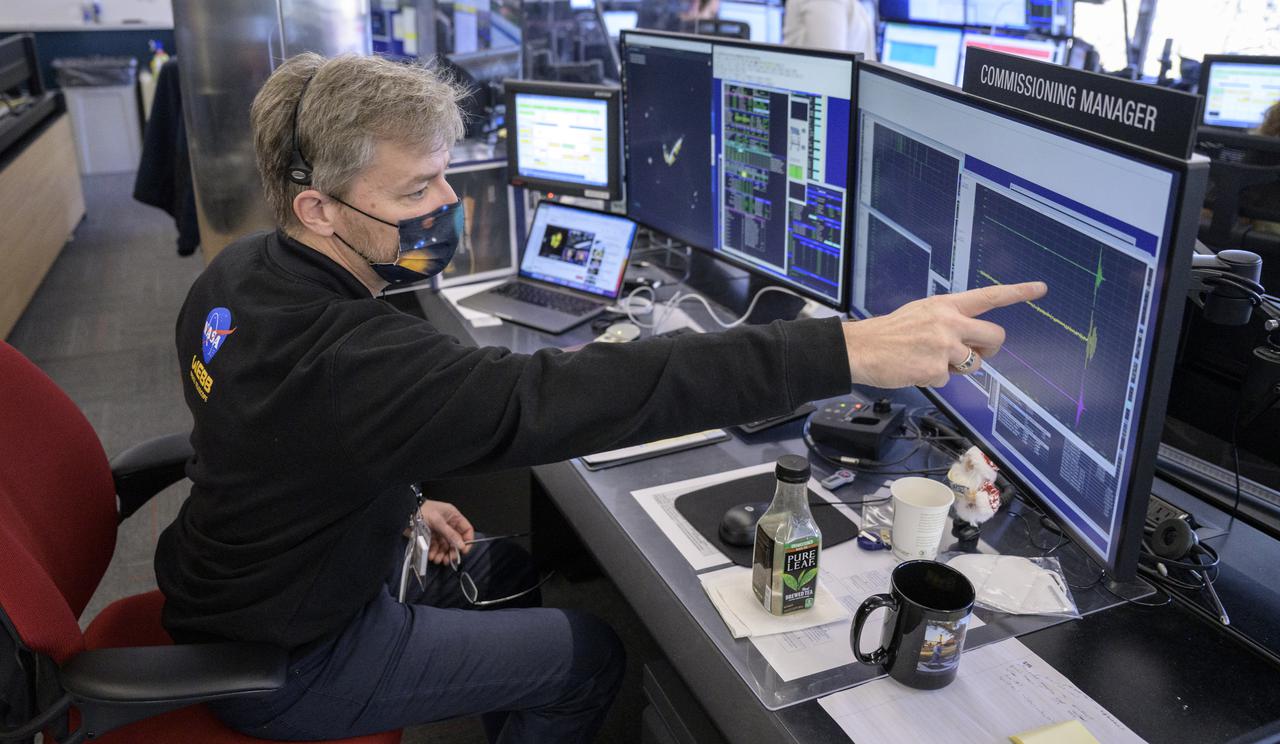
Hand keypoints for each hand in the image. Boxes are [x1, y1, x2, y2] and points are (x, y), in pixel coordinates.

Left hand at [419, 500, 474, 564]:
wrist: (405, 512)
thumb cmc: (422, 510)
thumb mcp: (438, 521)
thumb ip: (450, 534)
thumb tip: (461, 545)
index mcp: (453, 516)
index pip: (466, 530)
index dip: (467, 541)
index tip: (463, 551)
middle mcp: (448, 524)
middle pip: (456, 541)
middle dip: (453, 551)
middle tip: (449, 559)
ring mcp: (439, 531)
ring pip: (445, 546)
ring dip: (443, 554)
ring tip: (438, 559)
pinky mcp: (431, 537)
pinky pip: (436, 547)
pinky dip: (435, 553)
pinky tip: (432, 556)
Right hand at [843, 282, 1046, 387]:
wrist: (860, 348)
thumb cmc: (888, 332)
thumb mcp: (921, 313)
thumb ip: (949, 319)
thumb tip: (971, 337)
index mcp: (946, 305)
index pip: (989, 296)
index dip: (1018, 292)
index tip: (1040, 289)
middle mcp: (949, 322)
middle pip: (995, 335)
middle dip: (991, 348)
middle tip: (976, 352)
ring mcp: (944, 347)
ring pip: (975, 363)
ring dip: (960, 367)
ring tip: (931, 360)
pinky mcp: (936, 370)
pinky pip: (949, 379)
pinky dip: (935, 379)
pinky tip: (915, 369)